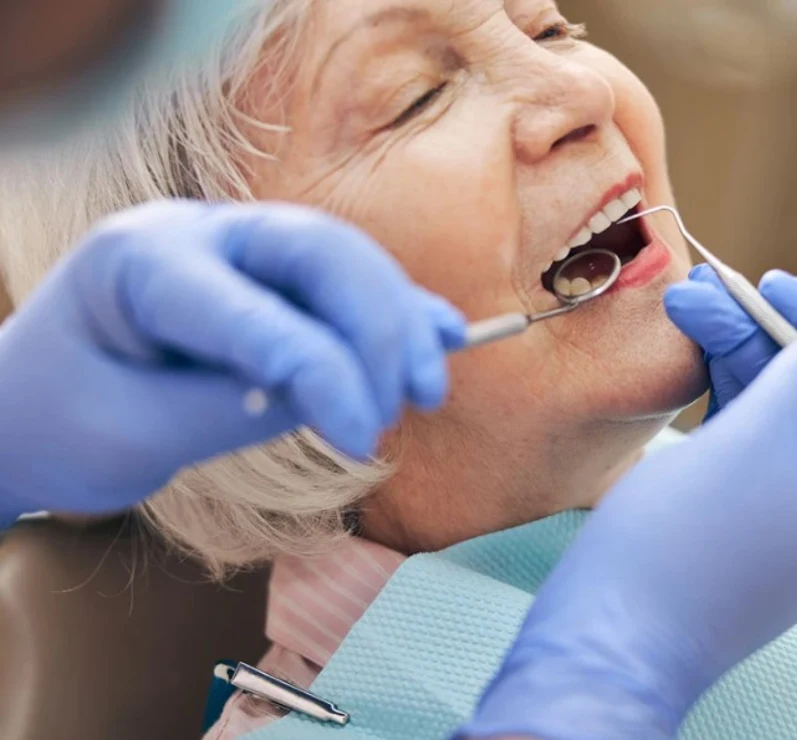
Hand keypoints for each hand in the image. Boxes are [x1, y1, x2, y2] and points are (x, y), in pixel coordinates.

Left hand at [0, 200, 463, 521]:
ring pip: (343, 260)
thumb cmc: (59, 422)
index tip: (361, 440)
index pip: (255, 314)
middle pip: (318, 253)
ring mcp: (235, 247)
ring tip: (428, 389)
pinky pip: (344, 282)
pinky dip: (396, 310)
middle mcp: (196, 234)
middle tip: (410, 402)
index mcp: (140, 263)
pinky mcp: (266, 276)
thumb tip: (334, 396)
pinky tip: (444, 335)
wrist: (25, 408)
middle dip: (378, 327)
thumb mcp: (132, 434)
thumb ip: (233, 410)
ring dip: (398, 321)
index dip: (323, 374)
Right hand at [464, 269, 796, 738]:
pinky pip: (729, 443)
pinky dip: (710, 397)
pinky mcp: (715, 524)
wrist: (604, 644)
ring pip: (762, 415)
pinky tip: (684, 362)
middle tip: (703, 289)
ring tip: (681, 305)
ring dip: (730, 356)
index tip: (776, 283)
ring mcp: (765, 518)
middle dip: (761, 334)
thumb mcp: (760, 445)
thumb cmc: (687, 547)